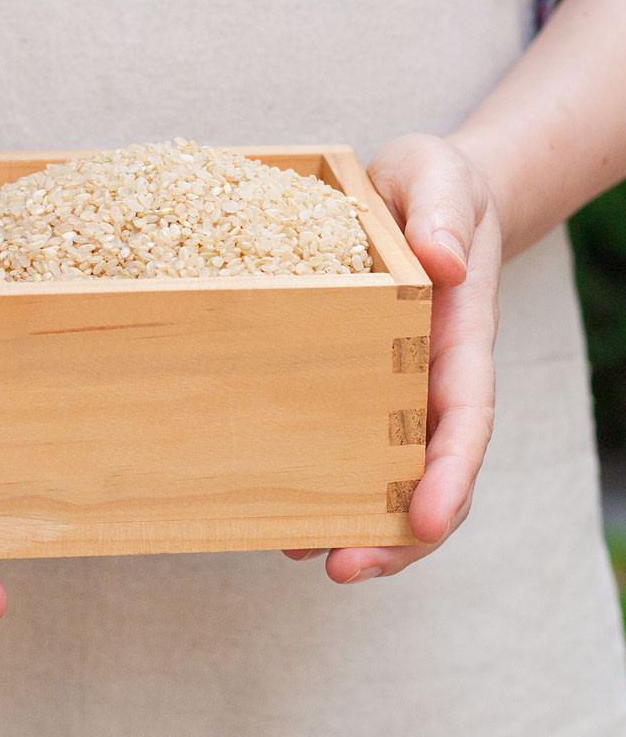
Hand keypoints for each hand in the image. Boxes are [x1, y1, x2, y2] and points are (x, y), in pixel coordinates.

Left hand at [284, 133, 501, 581]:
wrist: (423, 193)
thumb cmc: (436, 185)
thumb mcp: (439, 178)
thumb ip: (444, 215)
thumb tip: (442, 263)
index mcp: (460, 335)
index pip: (466, 416)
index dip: (450, 473)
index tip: (426, 520)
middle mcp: (429, 373)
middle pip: (429, 469)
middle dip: (397, 530)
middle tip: (343, 567)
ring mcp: (392, 382)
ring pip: (386, 469)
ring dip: (353, 520)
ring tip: (299, 554)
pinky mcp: (354, 376)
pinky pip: (345, 437)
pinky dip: (322, 479)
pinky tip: (279, 507)